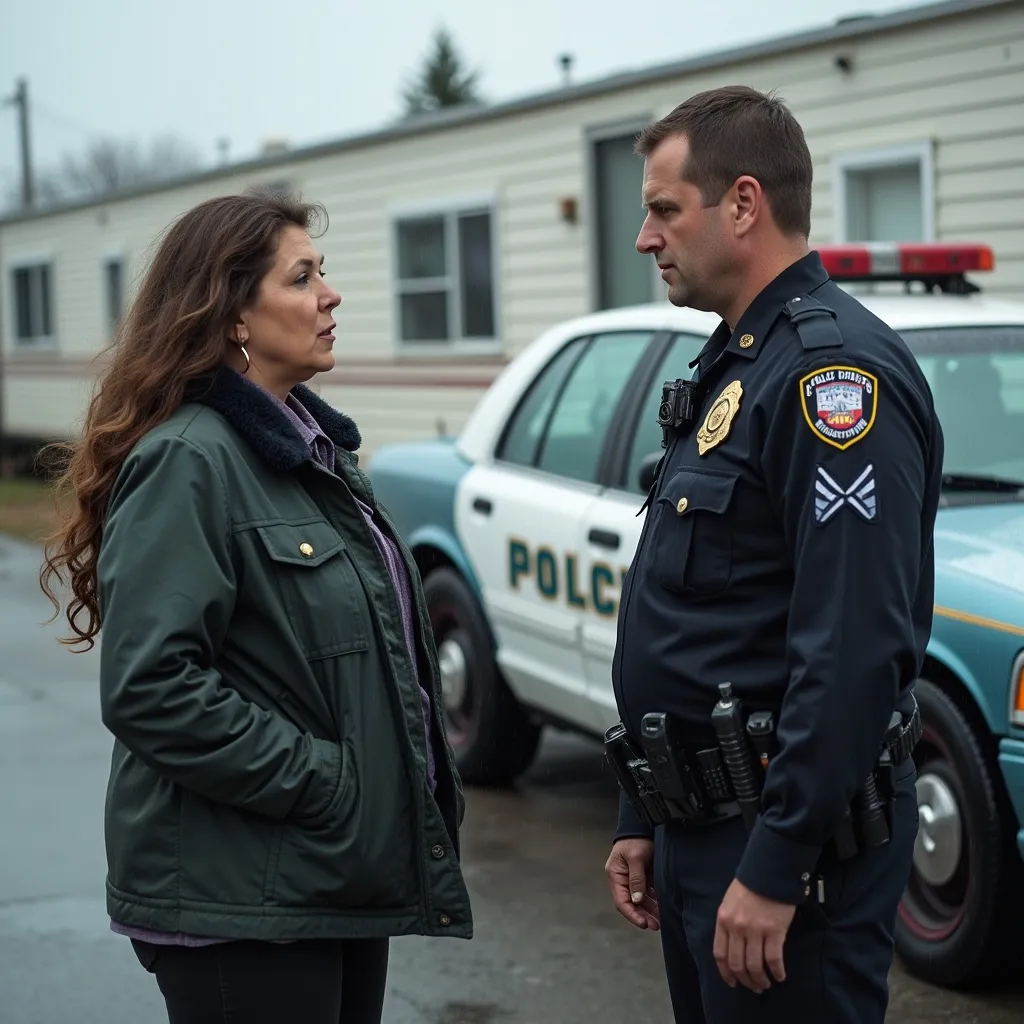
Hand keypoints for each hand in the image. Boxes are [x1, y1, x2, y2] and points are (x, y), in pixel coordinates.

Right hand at [605, 838, 659, 930]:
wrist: (643, 824)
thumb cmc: (636, 839)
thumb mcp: (636, 858)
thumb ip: (636, 879)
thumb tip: (636, 900)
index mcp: (616, 875)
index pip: (621, 901)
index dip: (632, 914)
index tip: (644, 924)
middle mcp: (623, 879)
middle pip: (631, 903)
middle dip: (643, 915)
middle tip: (656, 926)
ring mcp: (633, 878)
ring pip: (641, 899)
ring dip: (650, 910)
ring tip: (661, 920)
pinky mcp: (644, 875)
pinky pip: (648, 892)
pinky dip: (654, 900)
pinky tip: (663, 907)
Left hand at [713, 878, 795, 992]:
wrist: (768, 872)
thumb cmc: (749, 886)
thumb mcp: (729, 902)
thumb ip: (728, 923)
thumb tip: (732, 946)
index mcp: (723, 920)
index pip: (720, 954)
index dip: (726, 973)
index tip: (733, 982)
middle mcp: (737, 928)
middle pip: (737, 964)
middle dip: (745, 980)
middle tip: (753, 987)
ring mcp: (755, 930)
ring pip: (755, 966)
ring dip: (760, 980)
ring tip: (766, 984)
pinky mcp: (774, 931)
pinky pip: (774, 959)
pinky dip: (777, 972)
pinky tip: (780, 976)